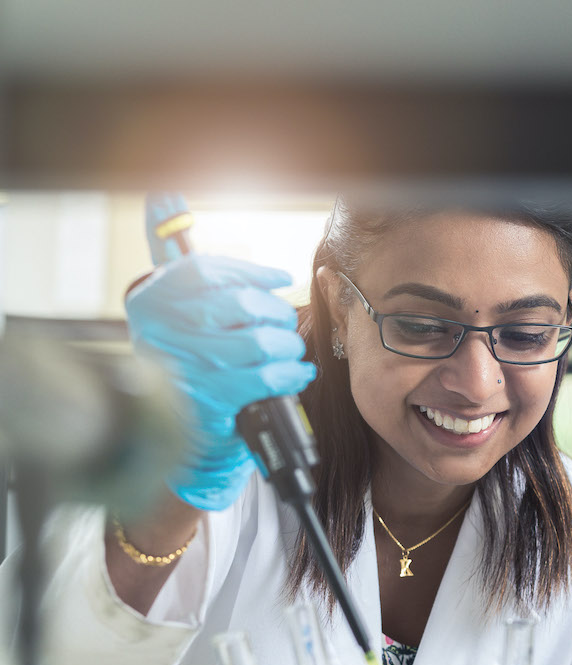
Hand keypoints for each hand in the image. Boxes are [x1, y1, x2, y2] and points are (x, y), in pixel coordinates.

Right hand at [126, 194, 315, 509]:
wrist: (179, 438)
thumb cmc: (191, 365)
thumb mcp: (177, 313)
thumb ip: (177, 260)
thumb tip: (161, 197)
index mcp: (151, 300)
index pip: (209, 270)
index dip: (254, 274)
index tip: (280, 279)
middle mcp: (161, 332)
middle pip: (241, 304)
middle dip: (276, 314)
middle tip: (285, 326)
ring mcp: (185, 369)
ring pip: (259, 342)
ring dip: (288, 346)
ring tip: (290, 351)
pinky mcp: (209, 402)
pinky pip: (266, 378)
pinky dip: (292, 373)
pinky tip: (297, 373)